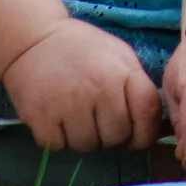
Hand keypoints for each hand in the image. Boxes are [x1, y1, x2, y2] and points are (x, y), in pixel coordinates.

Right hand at [2, 17, 165, 152]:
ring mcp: (69, 104)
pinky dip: (58, 138)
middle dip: (109, 135)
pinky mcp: (40, 117)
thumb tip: (151, 127)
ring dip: (83, 138)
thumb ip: (136, 87)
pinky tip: (56, 117)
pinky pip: (58, 146)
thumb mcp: (119, 56)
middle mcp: (99, 88)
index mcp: (122, 72)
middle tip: (96, 118)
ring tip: (75, 115)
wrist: (34, 39)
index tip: (135, 137)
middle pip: (116, 137)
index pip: (147, 114)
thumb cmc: (83, 50)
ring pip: (87, 146)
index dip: (144, 133)